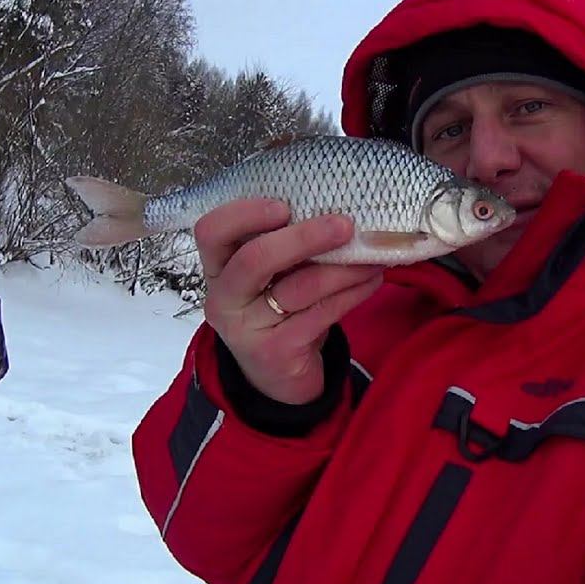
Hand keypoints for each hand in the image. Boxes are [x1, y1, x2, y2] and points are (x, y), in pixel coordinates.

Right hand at [195, 198, 383, 405]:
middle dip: (303, 237)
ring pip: (300, 287)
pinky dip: (352, 293)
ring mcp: (248, 329)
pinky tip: (371, 280)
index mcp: (218, 268)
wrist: (277, 378)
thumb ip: (285, 246)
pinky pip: (322, 314)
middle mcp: (224, 299)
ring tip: (372, 256)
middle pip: (255, 259)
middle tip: (344, 225)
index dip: (245, 213)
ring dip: (344, 268)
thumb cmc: (276, 311)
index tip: (284, 206)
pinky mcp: (277, 352)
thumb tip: (336, 210)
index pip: (212, 231)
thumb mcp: (269, 277)